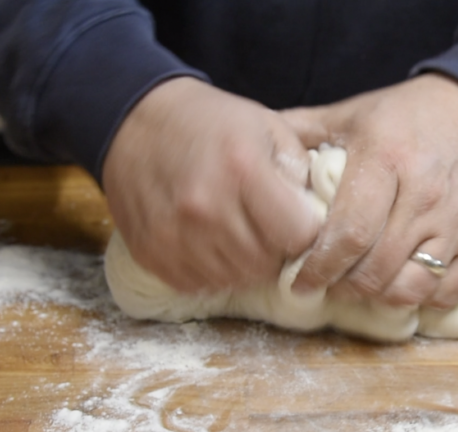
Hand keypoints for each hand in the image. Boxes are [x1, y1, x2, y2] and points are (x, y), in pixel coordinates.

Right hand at [102, 77, 319, 292]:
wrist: (135, 121)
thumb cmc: (211, 123)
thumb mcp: (269, 126)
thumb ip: (301, 171)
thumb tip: (321, 218)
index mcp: (243, 170)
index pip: (300, 236)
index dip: (308, 233)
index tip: (301, 222)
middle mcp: (206, 207)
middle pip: (268, 264)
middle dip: (277, 251)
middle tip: (269, 227)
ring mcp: (174, 235)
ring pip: (236, 279)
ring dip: (246, 264)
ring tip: (240, 232)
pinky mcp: (152, 254)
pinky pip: (199, 285)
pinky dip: (213, 271)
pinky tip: (211, 242)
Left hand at [282, 73, 457, 308]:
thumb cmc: (406, 116)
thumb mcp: (352, 114)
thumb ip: (301, 133)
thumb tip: (251, 155)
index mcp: (386, 158)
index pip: (349, 233)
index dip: (319, 267)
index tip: (300, 282)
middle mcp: (424, 193)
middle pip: (377, 267)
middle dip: (344, 288)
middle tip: (327, 286)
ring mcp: (457, 220)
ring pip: (413, 286)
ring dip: (381, 297)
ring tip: (363, 288)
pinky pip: (451, 290)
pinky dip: (424, 300)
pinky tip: (404, 287)